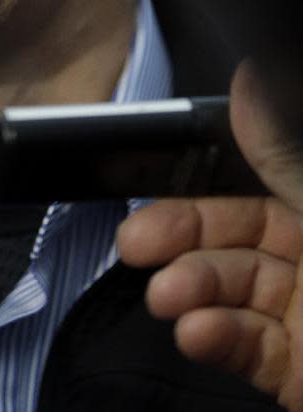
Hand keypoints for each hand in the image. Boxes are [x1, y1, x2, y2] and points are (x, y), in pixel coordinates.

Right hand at [118, 60, 302, 409]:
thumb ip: (292, 155)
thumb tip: (251, 81)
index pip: (262, 175)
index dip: (205, 179)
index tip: (159, 177)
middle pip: (238, 233)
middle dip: (183, 236)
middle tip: (138, 241)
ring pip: (235, 289)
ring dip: (192, 291)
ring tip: (167, 297)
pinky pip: (249, 345)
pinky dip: (216, 338)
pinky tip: (194, 330)